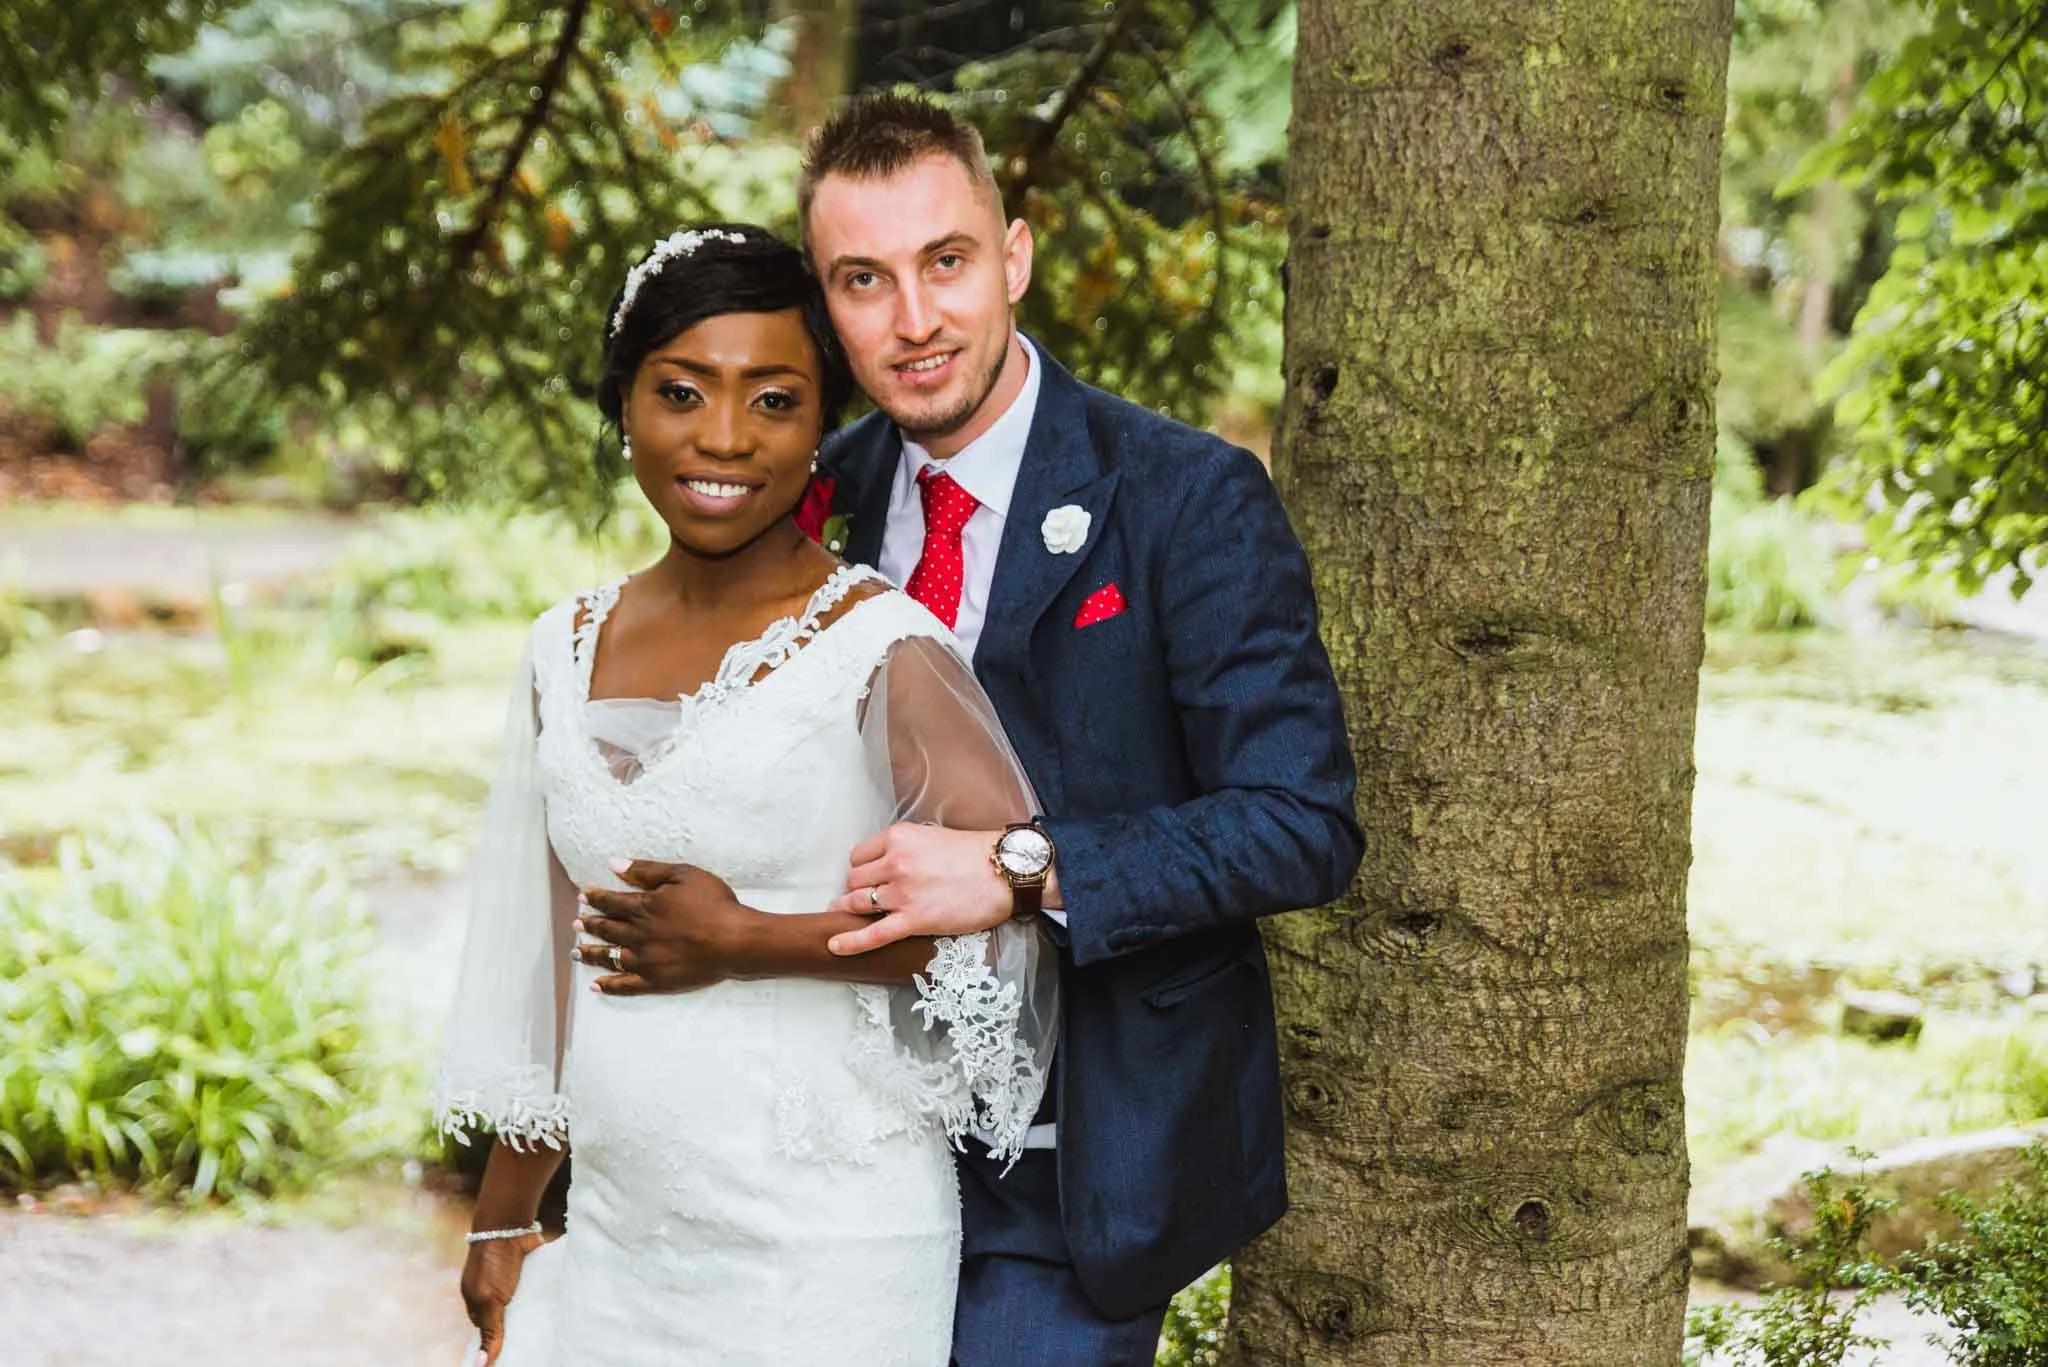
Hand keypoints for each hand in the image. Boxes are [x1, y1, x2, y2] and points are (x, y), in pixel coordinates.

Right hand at [461, 1232, 541, 1364]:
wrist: (510, 1225)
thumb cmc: (492, 1262)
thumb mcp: (489, 1299)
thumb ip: (490, 1330)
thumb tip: (481, 1366)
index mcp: (477, 1303)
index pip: (487, 1332)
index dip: (497, 1344)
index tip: (515, 1357)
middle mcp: (494, 1295)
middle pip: (507, 1321)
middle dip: (519, 1332)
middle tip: (535, 1350)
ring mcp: (512, 1284)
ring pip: (525, 1308)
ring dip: (535, 1317)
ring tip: (551, 1337)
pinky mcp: (530, 1275)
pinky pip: (539, 1293)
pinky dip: (546, 1301)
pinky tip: (558, 1313)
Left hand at [577, 860, 760, 995]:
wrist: (734, 940)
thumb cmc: (714, 904)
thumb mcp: (684, 875)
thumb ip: (648, 870)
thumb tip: (615, 864)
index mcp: (644, 907)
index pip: (612, 902)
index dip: (596, 899)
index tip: (584, 897)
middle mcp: (638, 934)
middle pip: (607, 929)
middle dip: (589, 925)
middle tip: (576, 924)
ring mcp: (644, 960)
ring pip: (609, 957)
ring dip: (591, 954)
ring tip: (577, 953)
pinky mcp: (654, 981)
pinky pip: (625, 985)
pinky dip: (609, 986)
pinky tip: (596, 986)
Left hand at [825, 824, 1010, 954]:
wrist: (1005, 872)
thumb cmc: (974, 855)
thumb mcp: (930, 836)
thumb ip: (903, 848)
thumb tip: (882, 866)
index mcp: (898, 838)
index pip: (858, 856)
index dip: (862, 868)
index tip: (869, 876)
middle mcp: (895, 863)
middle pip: (854, 880)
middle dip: (857, 889)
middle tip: (868, 896)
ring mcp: (903, 893)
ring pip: (857, 903)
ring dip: (851, 910)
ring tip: (849, 914)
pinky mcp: (914, 920)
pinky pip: (873, 934)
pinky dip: (850, 942)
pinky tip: (835, 946)